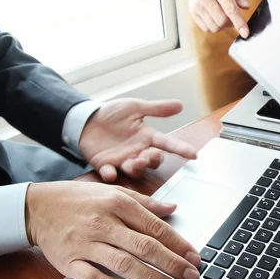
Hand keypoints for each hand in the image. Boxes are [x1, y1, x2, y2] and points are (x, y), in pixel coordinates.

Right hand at [25, 181, 201, 278]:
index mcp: (118, 204)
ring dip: (149, 278)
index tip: (193, 257)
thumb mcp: (113, 192)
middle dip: (171, 263)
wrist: (37, 206)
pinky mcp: (69, 261)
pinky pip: (92, 277)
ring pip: (122, 263)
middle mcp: (104, 223)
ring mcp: (86, 243)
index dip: (177, 243)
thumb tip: (172, 209)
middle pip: (144, 246)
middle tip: (190, 276)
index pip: (154, 226)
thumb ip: (144, 203)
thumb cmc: (78, 199)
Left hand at [78, 98, 197, 182]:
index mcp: (146, 137)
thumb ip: (157, 109)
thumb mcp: (135, 107)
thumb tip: (180, 104)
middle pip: (152, 161)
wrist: (86, 119)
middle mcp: (137, 151)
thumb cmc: (112, 113)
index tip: (193, 154)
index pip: (167, 143)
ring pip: (134, 169)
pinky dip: (109, 174)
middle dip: (154, 160)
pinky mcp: (104, 164)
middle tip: (153, 155)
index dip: (181, 149)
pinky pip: (109, 172)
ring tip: (135, 162)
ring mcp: (121, 160)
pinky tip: (110, 172)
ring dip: (136, 168)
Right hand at [188, 0, 249, 37]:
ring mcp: (197, 5)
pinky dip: (214, 27)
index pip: (230, 9)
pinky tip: (216, 17)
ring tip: (224, 16)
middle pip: (222, 21)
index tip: (245, 33)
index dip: (239, 23)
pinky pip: (206, 28)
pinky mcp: (193, 11)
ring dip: (223, 26)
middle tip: (234, 17)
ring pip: (214, 27)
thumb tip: (246, 7)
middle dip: (232, 23)